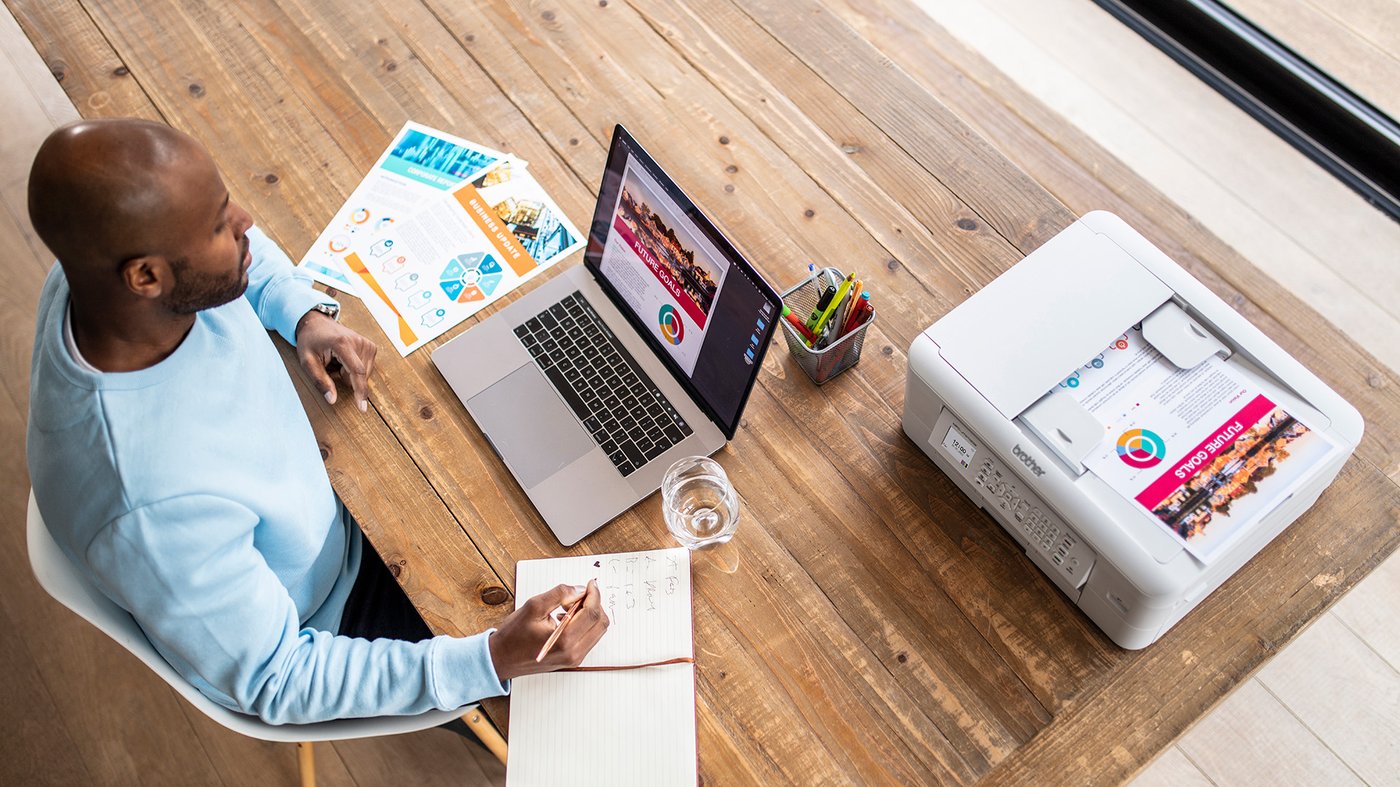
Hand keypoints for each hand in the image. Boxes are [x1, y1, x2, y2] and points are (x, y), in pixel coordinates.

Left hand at [295, 309, 377, 411]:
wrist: (316, 322)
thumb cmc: (310, 341)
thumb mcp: (307, 362)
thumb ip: (320, 381)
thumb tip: (332, 400)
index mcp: (342, 344)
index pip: (356, 372)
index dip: (360, 391)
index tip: (362, 408)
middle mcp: (358, 342)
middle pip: (359, 376)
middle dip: (344, 378)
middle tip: (330, 365)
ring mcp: (366, 343)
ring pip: (364, 374)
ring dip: (349, 373)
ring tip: (337, 361)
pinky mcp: (370, 346)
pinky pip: (366, 369)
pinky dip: (354, 369)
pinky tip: (344, 360)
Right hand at [489, 581, 608, 680]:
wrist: (500, 660)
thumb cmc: (512, 636)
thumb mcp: (533, 607)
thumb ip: (559, 594)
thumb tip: (580, 590)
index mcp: (564, 640)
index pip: (592, 613)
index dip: (594, 594)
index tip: (590, 584)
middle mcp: (573, 653)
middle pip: (601, 623)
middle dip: (594, 604)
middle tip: (579, 594)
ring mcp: (574, 659)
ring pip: (597, 631)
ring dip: (589, 614)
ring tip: (568, 607)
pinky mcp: (572, 660)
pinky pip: (589, 638)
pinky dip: (584, 624)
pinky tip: (566, 618)